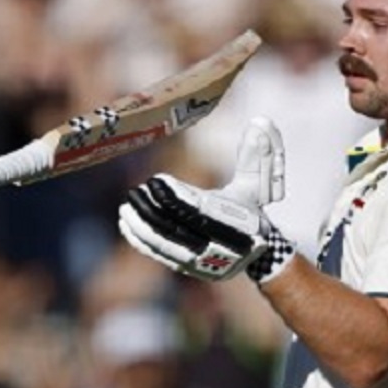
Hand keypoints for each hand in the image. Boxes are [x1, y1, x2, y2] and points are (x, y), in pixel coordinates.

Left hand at [118, 117, 295, 282]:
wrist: (258, 252)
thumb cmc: (253, 210)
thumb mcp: (261, 182)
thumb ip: (260, 154)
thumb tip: (260, 121)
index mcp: (235, 222)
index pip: (201, 209)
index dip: (178, 196)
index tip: (157, 181)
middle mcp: (218, 243)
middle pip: (179, 228)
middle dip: (153, 210)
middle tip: (134, 192)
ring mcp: (202, 258)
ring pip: (166, 244)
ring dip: (142, 226)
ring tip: (126, 207)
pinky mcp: (188, 266)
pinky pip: (161, 254)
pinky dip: (142, 240)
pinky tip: (127, 224)